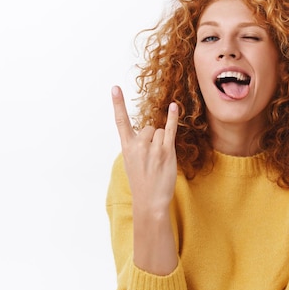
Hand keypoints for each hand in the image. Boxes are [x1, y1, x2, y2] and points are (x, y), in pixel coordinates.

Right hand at [111, 85, 178, 211]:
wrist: (149, 201)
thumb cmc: (141, 182)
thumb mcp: (131, 162)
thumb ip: (135, 145)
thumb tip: (149, 130)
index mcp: (126, 146)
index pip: (120, 121)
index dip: (118, 104)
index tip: (115, 88)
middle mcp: (138, 144)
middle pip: (149, 128)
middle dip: (153, 139)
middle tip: (151, 160)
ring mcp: (152, 147)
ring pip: (161, 132)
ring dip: (163, 143)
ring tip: (159, 162)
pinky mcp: (166, 151)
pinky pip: (170, 130)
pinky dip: (173, 117)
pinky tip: (174, 106)